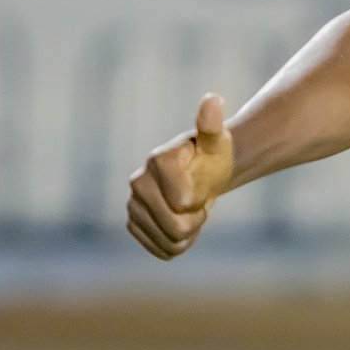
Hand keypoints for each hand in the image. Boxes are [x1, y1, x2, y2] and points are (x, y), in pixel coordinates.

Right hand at [126, 93, 232, 259]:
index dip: (201, 200)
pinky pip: (162, 250)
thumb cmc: (211, 156)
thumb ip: (212, 125)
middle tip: (198, 202)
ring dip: (188, 233)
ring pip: (170, 241)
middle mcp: (138, 182)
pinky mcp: (133, 224)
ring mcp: (132, 205)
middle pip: (176, 225)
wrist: (201, 174)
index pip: (184, 202)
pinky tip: (179, 226)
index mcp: (158, 160)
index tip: (201, 185)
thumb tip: (213, 100)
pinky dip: (177, 245)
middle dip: (196, 219)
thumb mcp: (217, 142)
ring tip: (189, 212)